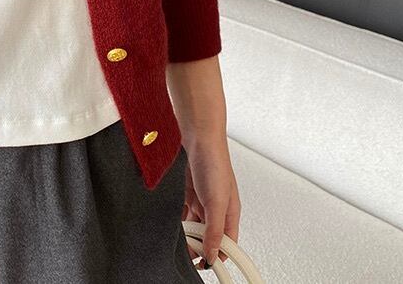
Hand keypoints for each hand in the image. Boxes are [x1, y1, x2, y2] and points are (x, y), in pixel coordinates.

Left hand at [181, 133, 240, 269]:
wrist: (197, 135)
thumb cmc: (214, 161)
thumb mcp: (217, 201)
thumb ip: (215, 230)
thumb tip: (213, 255)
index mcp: (230, 212)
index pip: (227, 244)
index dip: (217, 256)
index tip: (204, 267)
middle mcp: (216, 207)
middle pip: (208, 236)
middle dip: (198, 246)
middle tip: (185, 254)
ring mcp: (201, 199)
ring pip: (194, 226)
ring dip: (187, 234)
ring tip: (177, 240)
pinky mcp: (187, 191)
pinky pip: (182, 213)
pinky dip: (178, 220)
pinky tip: (172, 224)